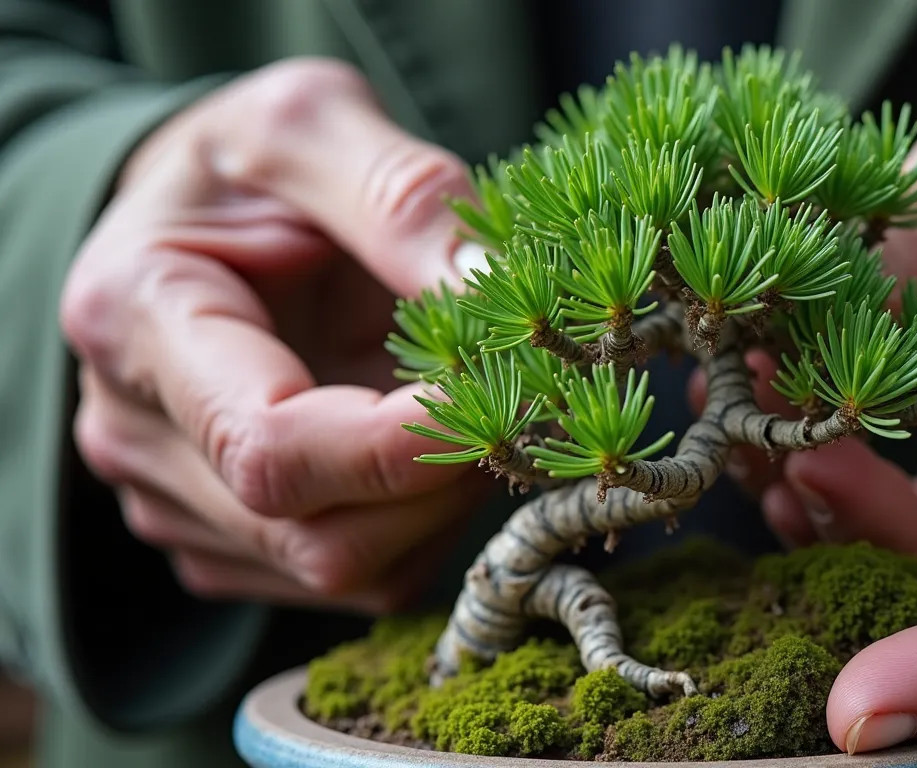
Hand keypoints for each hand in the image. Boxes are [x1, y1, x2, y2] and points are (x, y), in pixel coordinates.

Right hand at [61, 59, 490, 612]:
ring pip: (345, 570)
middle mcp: (138, 436)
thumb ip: (399, 194)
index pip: (272, 446)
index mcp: (136, 320)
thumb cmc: (249, 167)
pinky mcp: (228, 542)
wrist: (203, 218)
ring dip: (446, 503)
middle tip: (520, 390)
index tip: (509, 386)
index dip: (407, 443)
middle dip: (446, 477)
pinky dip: (425, 523)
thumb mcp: (312, 122)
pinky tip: (437, 443)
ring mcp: (178, 503)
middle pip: (317, 534)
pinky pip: (356, 576)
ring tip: (476, 402)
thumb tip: (495, 289)